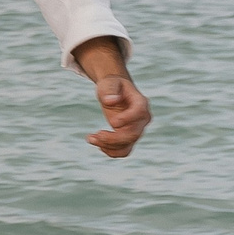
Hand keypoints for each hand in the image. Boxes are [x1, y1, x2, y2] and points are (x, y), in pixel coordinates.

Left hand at [73, 36, 148, 158]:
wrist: (116, 93)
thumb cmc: (113, 86)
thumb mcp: (109, 84)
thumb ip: (109, 91)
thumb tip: (110, 101)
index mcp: (141, 102)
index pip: (139, 112)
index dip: (127, 119)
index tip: (112, 122)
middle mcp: (142, 119)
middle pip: (133, 134)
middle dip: (113, 138)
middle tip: (95, 135)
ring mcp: (137, 130)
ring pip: (127, 145)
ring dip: (108, 146)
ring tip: (91, 138)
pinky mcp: (129, 138)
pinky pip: (124, 151)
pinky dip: (110, 151)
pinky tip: (96, 142)